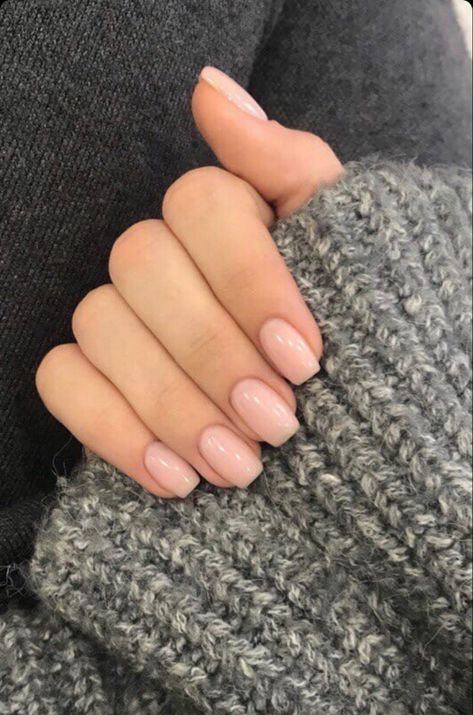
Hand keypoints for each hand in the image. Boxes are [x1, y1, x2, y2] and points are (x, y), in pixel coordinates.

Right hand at [36, 68, 341, 497]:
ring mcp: (116, 315)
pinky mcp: (87, 374)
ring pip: (101, 327)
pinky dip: (113, 430)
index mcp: (222, 215)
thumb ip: (289, 167)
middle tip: (277, 424)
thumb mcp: (346, 250)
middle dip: (213, 354)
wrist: (344, 431)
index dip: (250, 282)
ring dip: (172, 404)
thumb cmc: (348, 333)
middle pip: (143, 267)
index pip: (202, 205)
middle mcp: (159, 255)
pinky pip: (60, 382)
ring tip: (240, 467)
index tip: (305, 358)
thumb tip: (210, 90)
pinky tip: (176, 479)